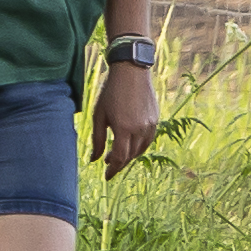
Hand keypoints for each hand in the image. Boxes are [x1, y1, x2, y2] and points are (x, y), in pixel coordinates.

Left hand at [96, 55, 162, 174]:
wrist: (132, 73)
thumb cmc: (110, 92)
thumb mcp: (98, 115)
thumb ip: (97, 139)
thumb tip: (94, 159)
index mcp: (124, 129)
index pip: (120, 157)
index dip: (112, 169)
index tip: (106, 177)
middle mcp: (140, 129)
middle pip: (130, 155)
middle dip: (118, 163)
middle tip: (107, 164)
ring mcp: (151, 125)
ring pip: (141, 149)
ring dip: (129, 156)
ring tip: (115, 155)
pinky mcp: (156, 120)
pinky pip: (148, 140)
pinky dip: (138, 147)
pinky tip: (129, 145)